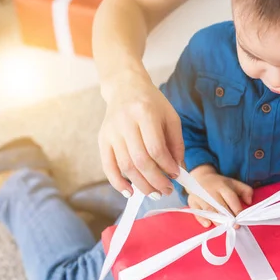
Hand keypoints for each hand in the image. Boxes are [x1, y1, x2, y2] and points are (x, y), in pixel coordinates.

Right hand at [98, 71, 184, 199]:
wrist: (125, 87)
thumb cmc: (152, 104)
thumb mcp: (171, 117)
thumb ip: (176, 143)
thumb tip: (177, 170)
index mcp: (145, 113)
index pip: (155, 148)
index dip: (166, 166)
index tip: (176, 175)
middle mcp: (125, 122)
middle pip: (140, 160)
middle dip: (155, 180)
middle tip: (166, 191)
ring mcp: (111, 131)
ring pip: (125, 166)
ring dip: (141, 184)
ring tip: (154, 193)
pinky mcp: (102, 139)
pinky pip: (108, 165)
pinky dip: (118, 182)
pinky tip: (130, 192)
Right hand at [188, 165, 252, 227]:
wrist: (200, 178)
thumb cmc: (220, 184)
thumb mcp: (234, 183)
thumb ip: (245, 191)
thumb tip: (249, 202)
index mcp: (222, 186)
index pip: (231, 198)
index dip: (236, 209)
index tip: (241, 219)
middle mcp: (211, 191)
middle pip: (220, 205)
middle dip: (228, 217)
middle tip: (234, 226)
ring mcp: (200, 196)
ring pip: (209, 210)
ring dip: (217, 220)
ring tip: (224, 227)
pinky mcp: (192, 201)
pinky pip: (197, 212)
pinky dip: (202, 219)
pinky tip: (208, 224)